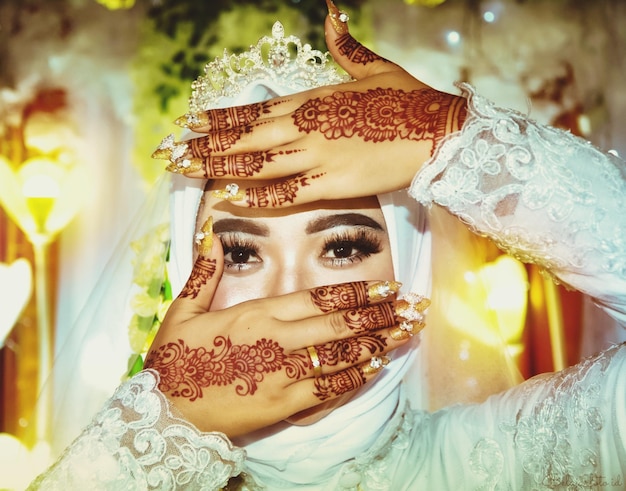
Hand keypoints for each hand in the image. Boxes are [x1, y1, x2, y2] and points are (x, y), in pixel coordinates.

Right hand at [144, 217, 424, 437]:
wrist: (165, 414)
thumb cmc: (175, 361)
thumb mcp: (183, 311)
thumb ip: (204, 272)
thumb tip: (213, 233)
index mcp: (256, 314)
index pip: (318, 298)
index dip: (357, 292)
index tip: (386, 287)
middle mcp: (277, 342)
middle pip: (341, 325)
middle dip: (380, 314)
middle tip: (412, 307)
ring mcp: (285, 376)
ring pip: (343, 357)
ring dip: (378, 344)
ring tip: (406, 333)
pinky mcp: (285, 406)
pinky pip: (330, 390)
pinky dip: (356, 378)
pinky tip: (376, 368)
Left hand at [152, 0, 467, 206]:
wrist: (438, 131)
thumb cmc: (407, 98)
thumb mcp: (372, 65)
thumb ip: (344, 43)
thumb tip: (331, 11)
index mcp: (311, 98)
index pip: (251, 111)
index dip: (215, 119)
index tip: (187, 123)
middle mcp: (306, 126)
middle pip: (243, 138)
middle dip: (202, 145)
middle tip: (169, 152)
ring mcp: (317, 155)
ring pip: (255, 163)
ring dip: (217, 166)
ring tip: (185, 171)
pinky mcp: (334, 183)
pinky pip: (287, 191)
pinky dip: (257, 194)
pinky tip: (229, 196)